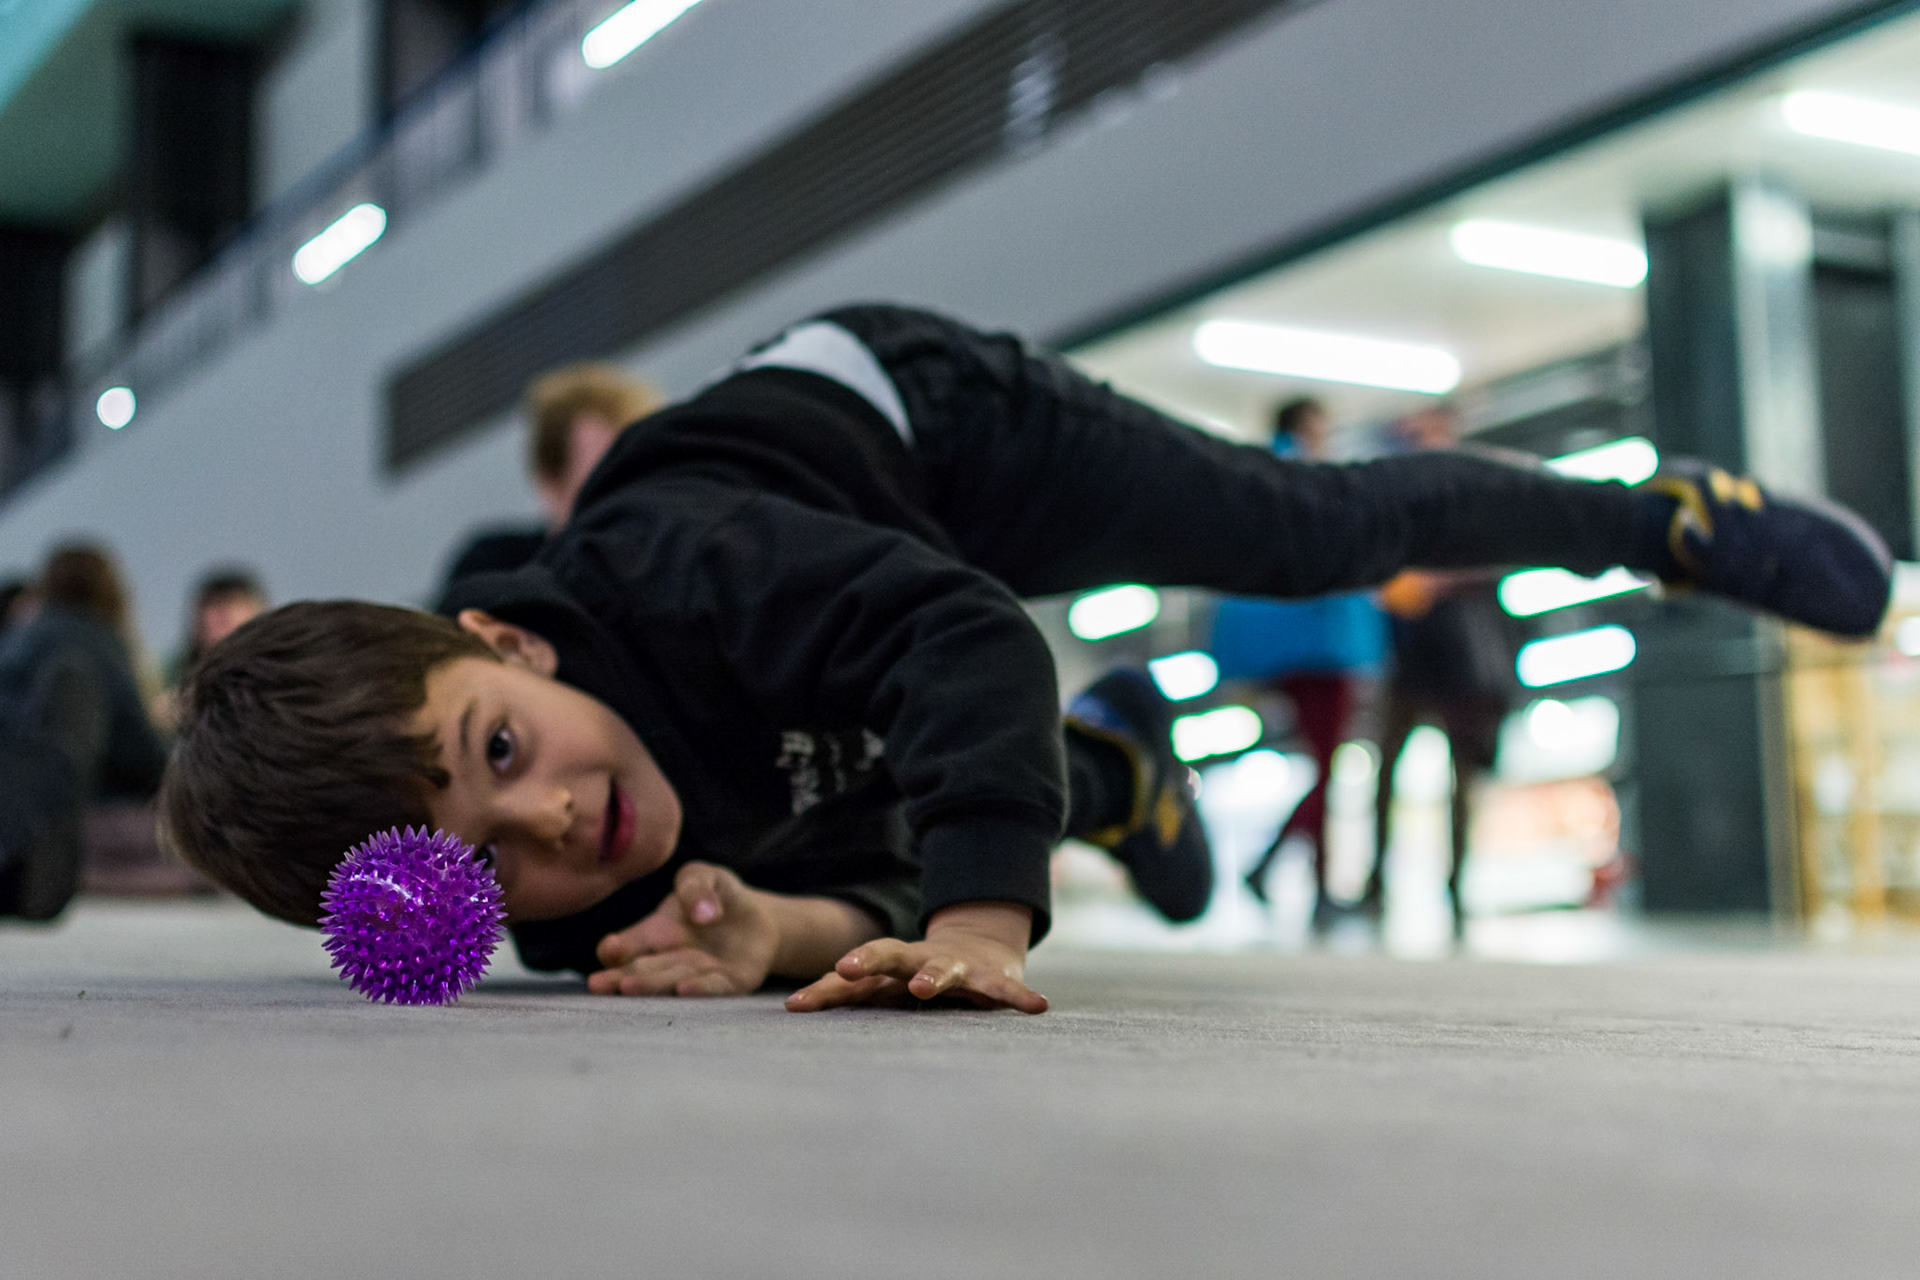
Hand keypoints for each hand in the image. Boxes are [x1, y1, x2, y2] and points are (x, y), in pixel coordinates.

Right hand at [587, 862, 777, 996]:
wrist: (760, 919)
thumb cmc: (720, 896)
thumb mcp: (703, 876)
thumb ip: (694, 886)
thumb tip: (703, 915)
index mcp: (655, 934)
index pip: (625, 947)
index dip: (613, 949)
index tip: (609, 947)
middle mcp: (670, 960)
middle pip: (640, 971)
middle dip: (618, 978)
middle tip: (596, 984)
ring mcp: (697, 974)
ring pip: (670, 981)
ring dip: (649, 985)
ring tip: (627, 987)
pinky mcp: (728, 983)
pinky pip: (712, 987)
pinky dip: (698, 989)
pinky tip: (683, 989)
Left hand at [785, 901, 1047, 1013]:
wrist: (979, 949)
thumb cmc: (915, 977)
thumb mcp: (882, 987)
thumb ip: (846, 997)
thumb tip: (789, 1007)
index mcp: (887, 970)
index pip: (850, 980)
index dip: (823, 990)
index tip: (796, 1005)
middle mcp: (918, 962)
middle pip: (888, 956)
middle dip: (867, 960)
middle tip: (846, 968)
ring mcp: (956, 967)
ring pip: (941, 970)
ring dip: (931, 976)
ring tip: (924, 987)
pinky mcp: (991, 978)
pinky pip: (1004, 990)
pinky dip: (1018, 997)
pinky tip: (1036, 1007)